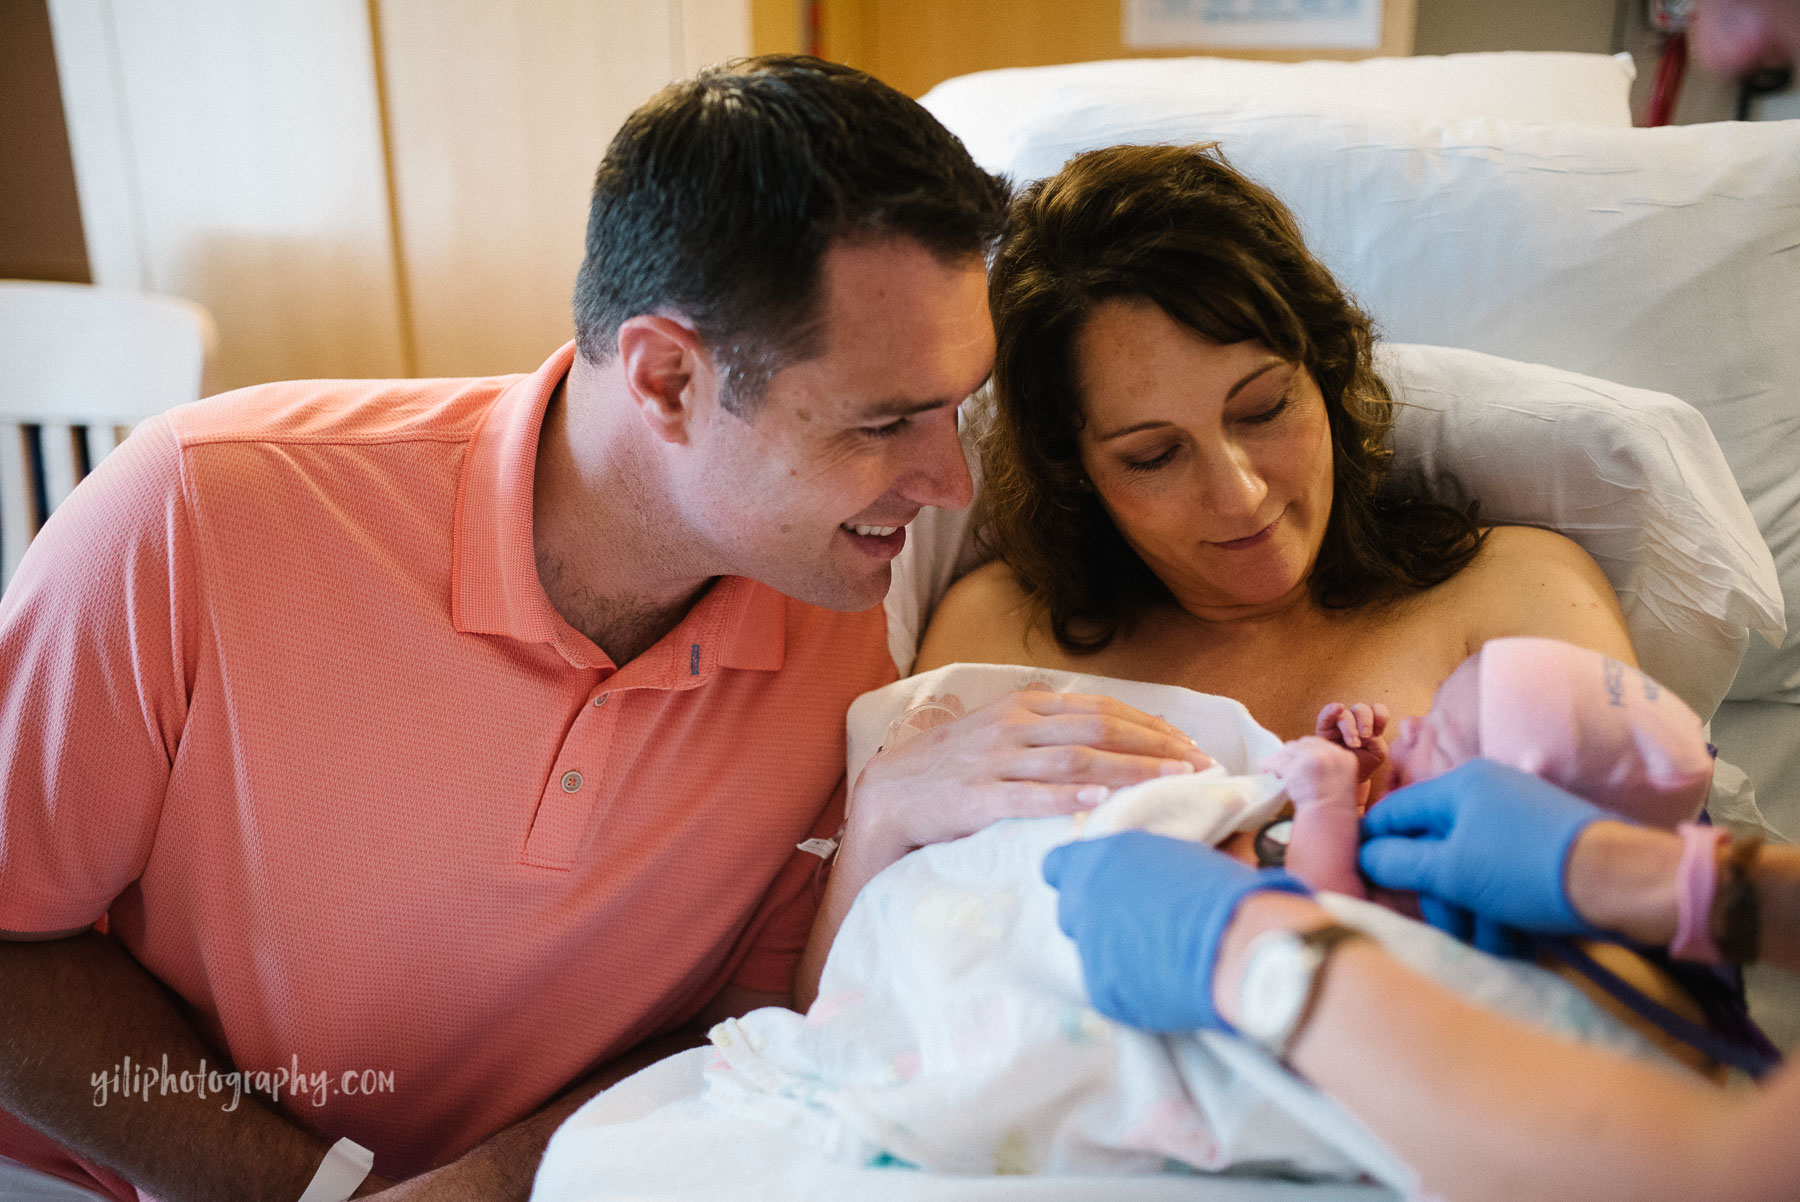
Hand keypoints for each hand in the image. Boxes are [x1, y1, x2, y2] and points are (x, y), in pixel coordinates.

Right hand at [847, 689, 1212, 861]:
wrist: (886, 796)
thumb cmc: (951, 769)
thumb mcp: (999, 734)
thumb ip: (1047, 732)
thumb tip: (1111, 741)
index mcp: (1022, 707)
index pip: (1100, 708)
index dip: (1150, 725)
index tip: (1190, 745)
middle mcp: (1012, 726)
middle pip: (1097, 728)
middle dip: (1154, 746)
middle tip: (1198, 765)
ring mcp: (993, 760)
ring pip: (1073, 760)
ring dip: (1128, 770)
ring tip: (1171, 780)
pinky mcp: (975, 797)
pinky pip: (1028, 796)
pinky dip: (1066, 800)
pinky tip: (1100, 805)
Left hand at [1042, 831, 1308, 1031]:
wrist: (1233, 945)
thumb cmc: (1218, 891)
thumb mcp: (1172, 857)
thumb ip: (1138, 868)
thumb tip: (1136, 876)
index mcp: (1098, 859)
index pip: (1056, 866)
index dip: (1075, 876)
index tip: (1096, 886)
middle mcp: (1083, 901)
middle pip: (1071, 912)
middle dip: (1095, 917)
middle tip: (1135, 924)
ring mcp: (1088, 947)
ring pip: (1091, 951)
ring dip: (1114, 952)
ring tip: (1159, 955)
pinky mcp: (1101, 989)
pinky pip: (1109, 985)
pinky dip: (1129, 985)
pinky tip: (1163, 979)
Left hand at [1260, 736, 1359, 813]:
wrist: (1329, 823)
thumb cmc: (1333, 810)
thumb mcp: (1340, 782)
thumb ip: (1328, 767)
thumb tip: (1305, 759)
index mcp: (1345, 758)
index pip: (1320, 744)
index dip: (1305, 752)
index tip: (1298, 761)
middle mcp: (1331, 755)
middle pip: (1303, 744)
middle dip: (1292, 754)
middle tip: (1284, 766)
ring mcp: (1314, 760)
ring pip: (1289, 751)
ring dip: (1280, 759)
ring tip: (1274, 770)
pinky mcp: (1297, 768)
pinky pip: (1277, 762)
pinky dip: (1269, 765)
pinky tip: (1265, 770)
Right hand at [1315, 701, 1388, 782]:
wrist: (1347, 776)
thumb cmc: (1364, 764)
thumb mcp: (1378, 753)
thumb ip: (1377, 740)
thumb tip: (1363, 733)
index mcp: (1371, 723)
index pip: (1377, 709)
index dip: (1380, 716)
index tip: (1379, 732)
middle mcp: (1355, 719)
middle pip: (1361, 709)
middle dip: (1365, 722)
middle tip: (1365, 737)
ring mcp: (1338, 723)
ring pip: (1345, 714)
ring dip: (1350, 727)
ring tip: (1353, 744)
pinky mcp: (1324, 728)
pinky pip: (1326, 714)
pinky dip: (1331, 710)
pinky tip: (1338, 708)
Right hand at [1358, 760, 1606, 937]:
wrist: (1622, 882)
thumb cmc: (1526, 870)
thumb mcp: (1452, 871)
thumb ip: (1399, 863)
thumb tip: (1365, 858)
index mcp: (1459, 786)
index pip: (1394, 812)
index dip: (1373, 848)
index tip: (1362, 884)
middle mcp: (1486, 793)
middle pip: (1434, 848)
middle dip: (1439, 897)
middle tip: (1450, 931)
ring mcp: (1518, 818)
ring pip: (1469, 869)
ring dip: (1471, 911)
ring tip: (1492, 945)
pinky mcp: (1543, 846)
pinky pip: (1501, 875)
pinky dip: (1500, 908)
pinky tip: (1513, 939)